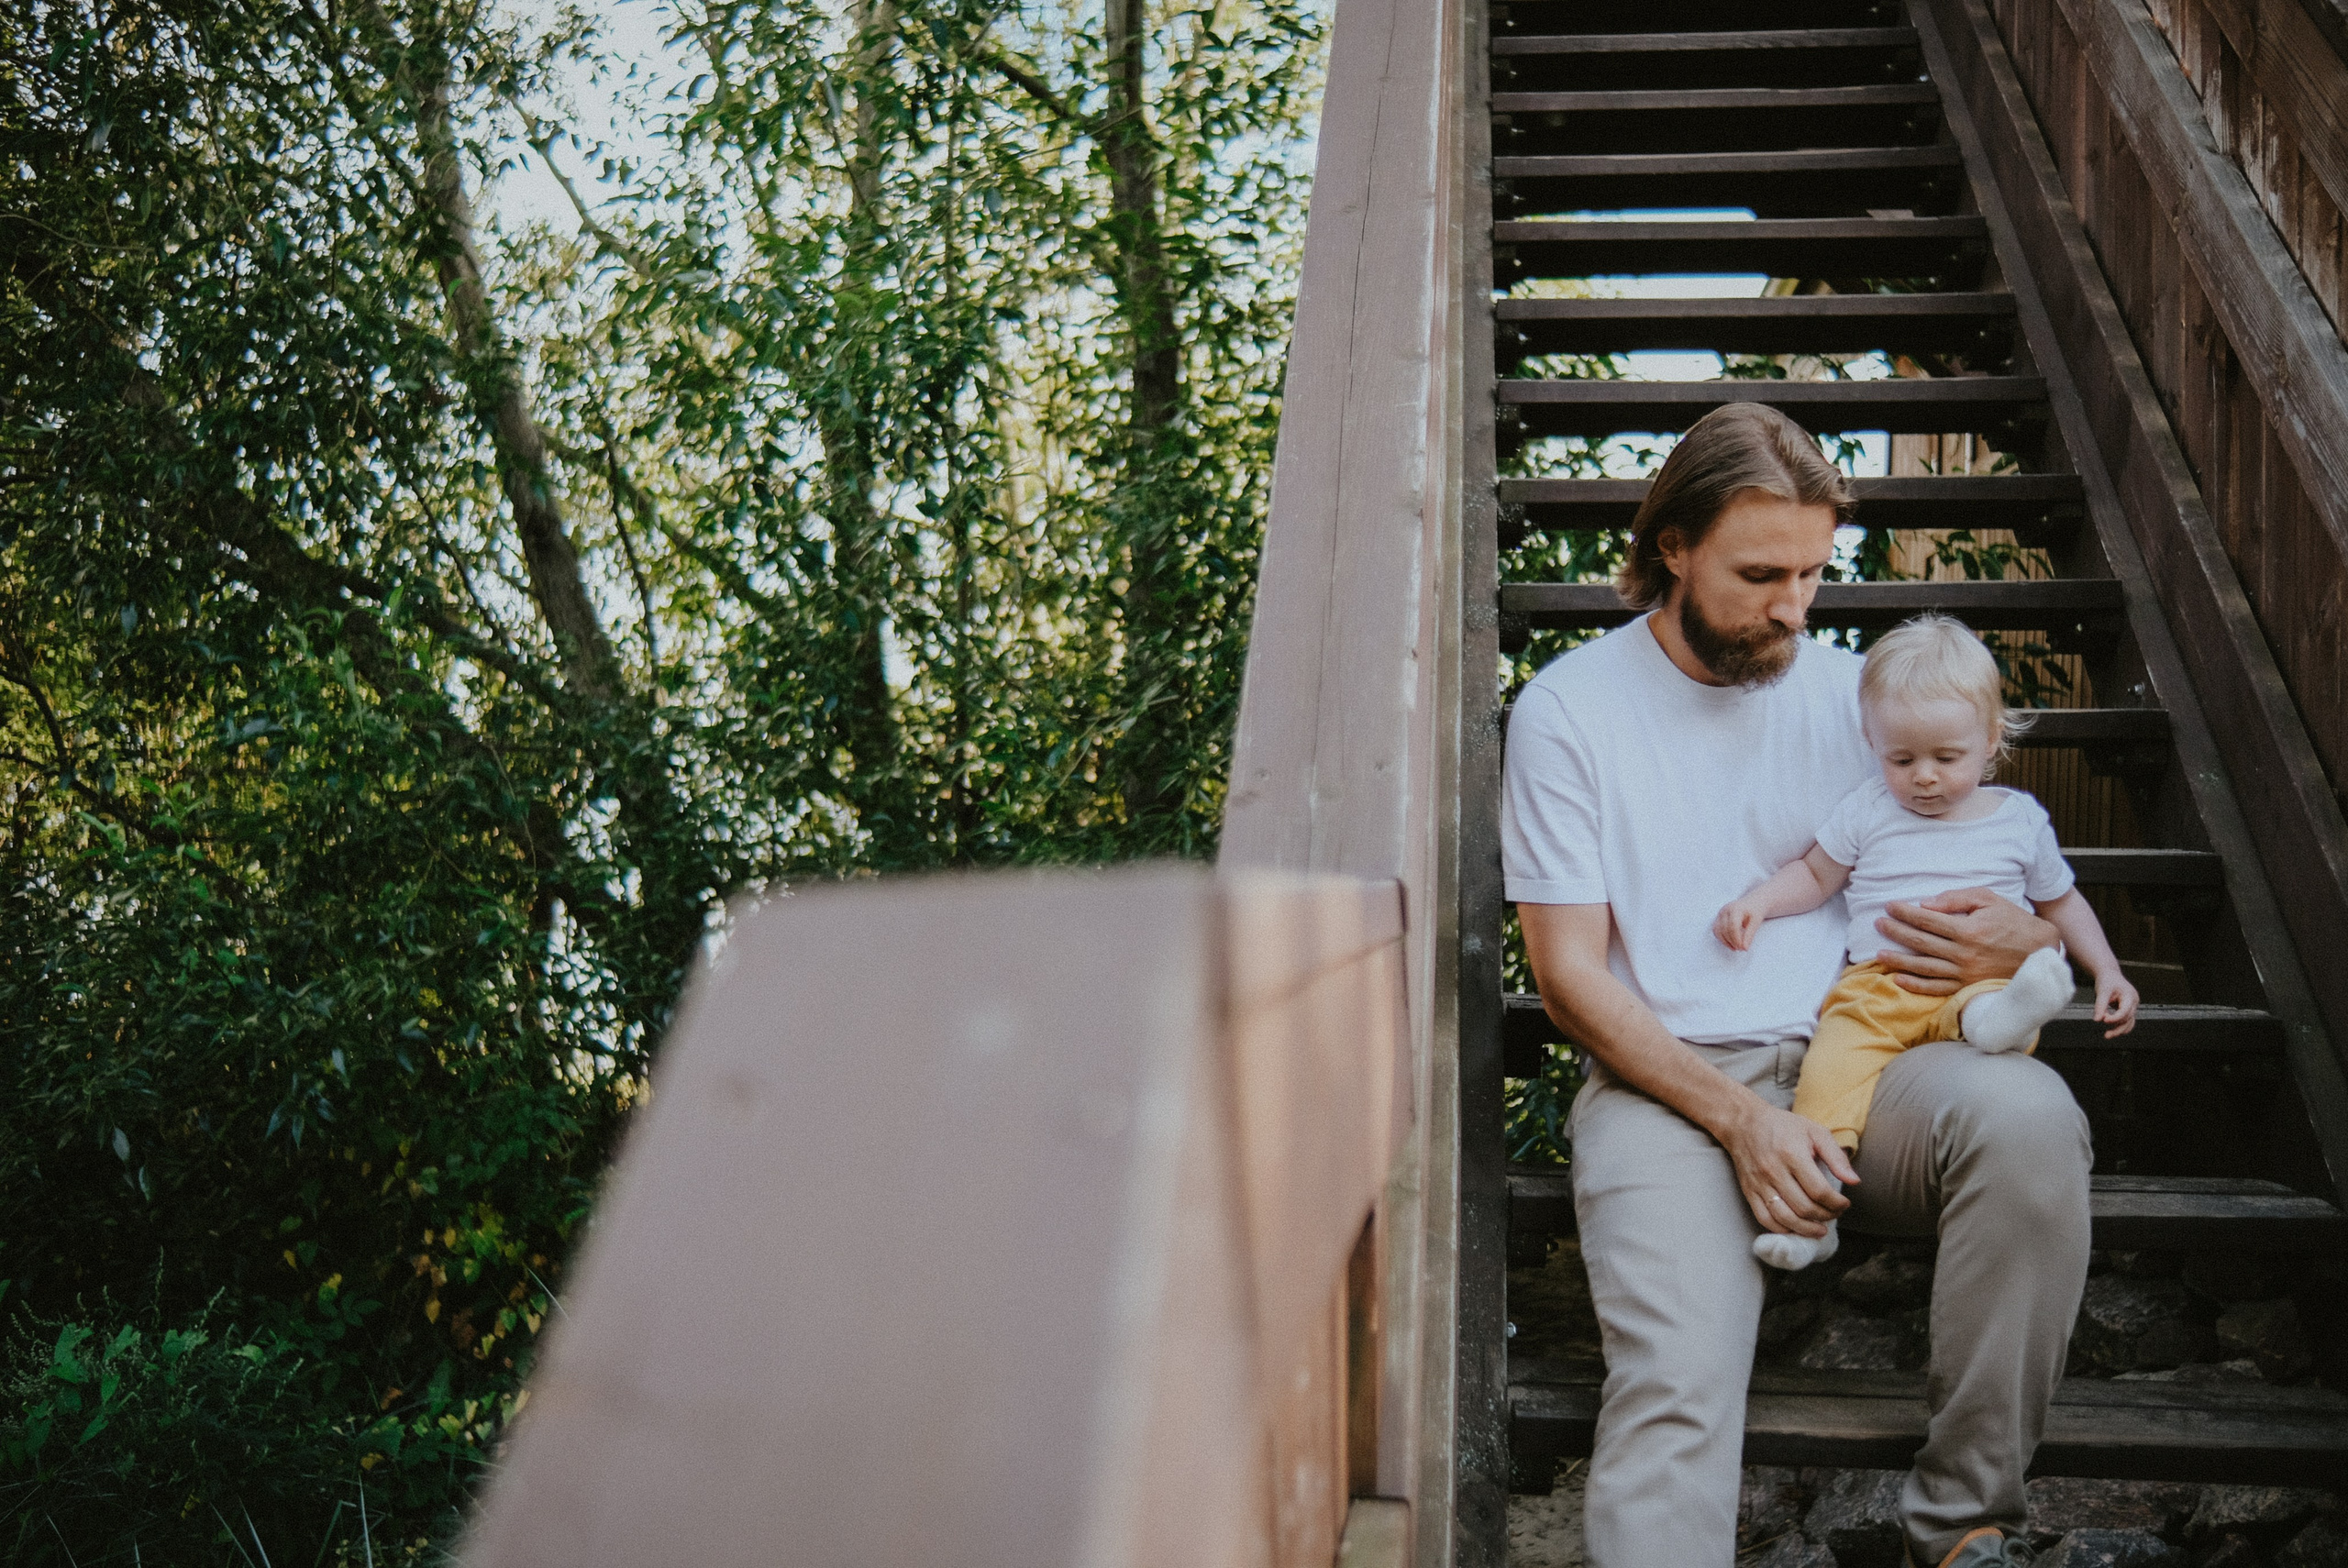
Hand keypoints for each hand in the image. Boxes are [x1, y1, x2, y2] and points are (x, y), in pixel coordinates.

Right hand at [1714, 898, 1761, 950]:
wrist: (1752, 902)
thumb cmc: (1755, 911)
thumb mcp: (1756, 922)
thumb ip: (1750, 935)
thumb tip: (1744, 948)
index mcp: (1735, 908)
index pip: (1733, 925)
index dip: (1736, 938)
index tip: (1742, 948)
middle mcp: (1725, 910)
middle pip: (1724, 929)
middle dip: (1732, 941)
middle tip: (1741, 949)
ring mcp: (1720, 914)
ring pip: (1718, 931)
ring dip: (1725, 942)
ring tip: (1736, 948)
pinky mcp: (1718, 918)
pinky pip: (1716, 931)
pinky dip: (1722, 939)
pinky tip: (1730, 944)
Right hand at [1718, 1101, 1856, 1235]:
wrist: (1743, 1123)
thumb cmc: (1782, 1126)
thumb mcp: (1814, 1131)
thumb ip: (1836, 1156)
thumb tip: (1855, 1181)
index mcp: (1792, 1155)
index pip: (1819, 1191)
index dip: (1836, 1203)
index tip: (1844, 1204)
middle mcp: (1774, 1171)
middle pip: (1804, 1208)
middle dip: (1825, 1216)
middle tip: (1834, 1214)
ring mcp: (1759, 1184)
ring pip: (1785, 1218)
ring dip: (1806, 1229)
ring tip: (1820, 1229)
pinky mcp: (1749, 1191)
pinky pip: (1765, 1218)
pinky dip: (1782, 1229)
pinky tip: (1795, 1228)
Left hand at [1873, 886, 2058, 995]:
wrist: (2041, 952)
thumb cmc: (2014, 922)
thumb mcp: (1989, 900)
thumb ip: (1957, 899)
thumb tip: (1926, 904)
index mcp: (1968, 930)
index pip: (1927, 920)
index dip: (1904, 912)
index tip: (1889, 906)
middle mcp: (1963, 954)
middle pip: (1920, 942)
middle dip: (1896, 931)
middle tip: (1878, 924)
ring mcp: (1965, 974)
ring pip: (1923, 967)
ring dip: (1899, 960)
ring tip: (1879, 952)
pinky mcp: (1968, 987)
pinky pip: (1937, 989)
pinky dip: (1916, 986)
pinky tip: (1899, 979)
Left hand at [2095, 971, 2139, 1037]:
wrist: (2109, 975)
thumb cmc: (2107, 981)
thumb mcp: (2102, 991)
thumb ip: (2100, 1006)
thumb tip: (2097, 1020)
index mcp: (2130, 996)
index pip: (2125, 1011)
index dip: (2115, 1018)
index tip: (2104, 1020)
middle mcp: (2134, 1002)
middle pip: (2128, 1019)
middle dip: (2117, 1026)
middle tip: (2106, 1035)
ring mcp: (2132, 1006)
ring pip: (2129, 1022)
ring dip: (2119, 1030)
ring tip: (2107, 1035)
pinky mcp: (2128, 1009)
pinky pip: (2127, 1021)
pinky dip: (2120, 1026)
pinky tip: (2112, 1031)